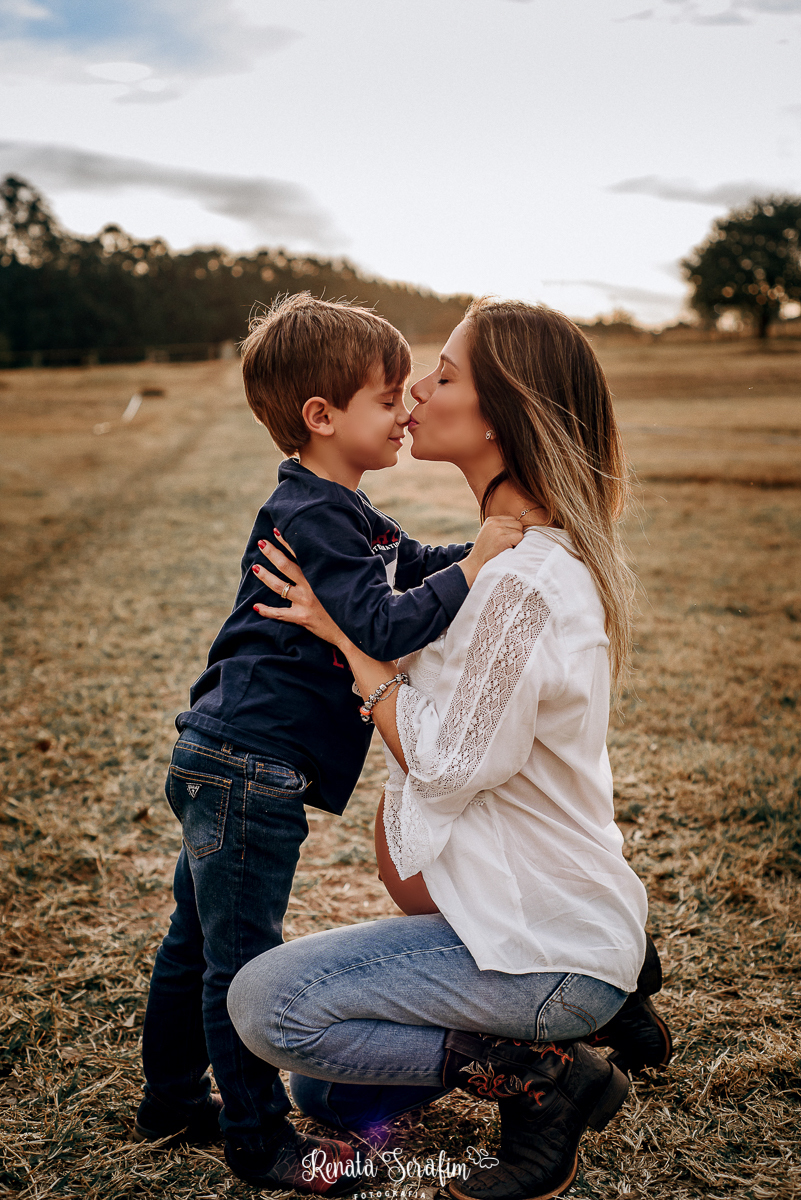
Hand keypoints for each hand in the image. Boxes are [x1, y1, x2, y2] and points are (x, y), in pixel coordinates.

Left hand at [252, 532, 349, 649]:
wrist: (357, 628)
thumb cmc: (356, 601)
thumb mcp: (354, 579)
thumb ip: (343, 566)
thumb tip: (344, 551)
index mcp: (322, 574)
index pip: (301, 553)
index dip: (287, 542)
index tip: (276, 531)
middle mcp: (310, 586)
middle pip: (285, 566)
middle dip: (272, 553)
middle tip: (261, 544)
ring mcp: (304, 602)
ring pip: (278, 586)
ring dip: (264, 576)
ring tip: (255, 567)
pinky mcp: (302, 618)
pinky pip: (280, 614)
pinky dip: (267, 611)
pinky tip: (256, 606)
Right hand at [458, 516, 522, 587]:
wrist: (476, 562)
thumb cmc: (485, 551)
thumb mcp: (489, 532)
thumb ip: (501, 527)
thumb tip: (518, 527)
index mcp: (492, 519)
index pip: (512, 519)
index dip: (512, 530)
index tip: (506, 539)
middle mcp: (495, 522)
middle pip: (518, 524)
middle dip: (516, 534)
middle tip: (506, 544)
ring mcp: (498, 529)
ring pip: (520, 531)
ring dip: (516, 540)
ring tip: (506, 547)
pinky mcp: (502, 538)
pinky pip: (520, 537)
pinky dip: (516, 544)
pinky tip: (507, 549)